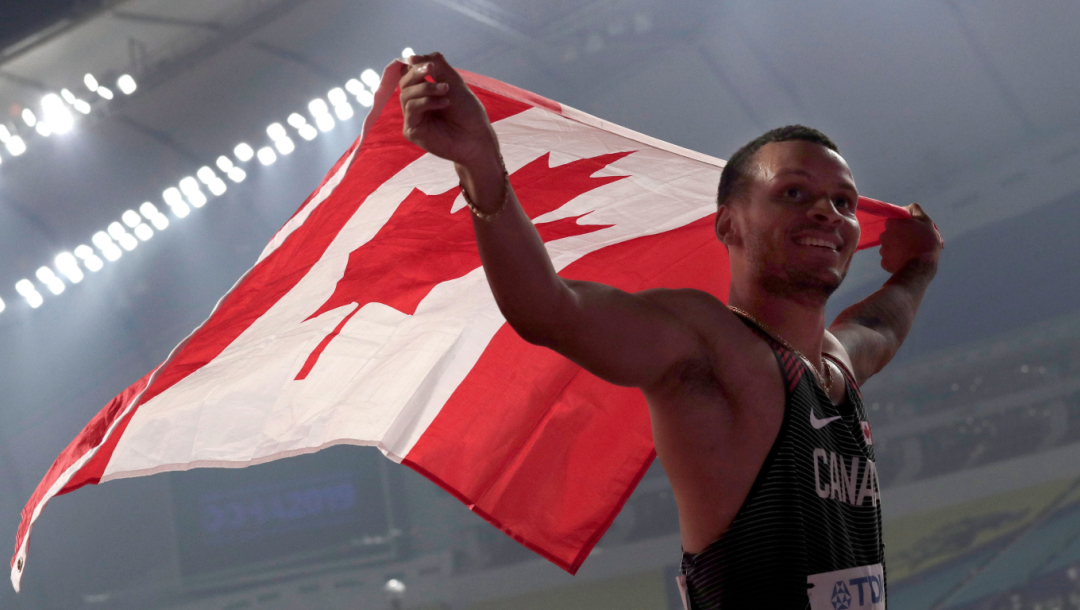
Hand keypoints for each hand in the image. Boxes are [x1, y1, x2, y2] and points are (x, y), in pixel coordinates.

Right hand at [399, 53, 500, 172]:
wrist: (476, 137)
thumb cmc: (468, 112)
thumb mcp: (453, 82)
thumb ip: (436, 66)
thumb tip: (412, 57)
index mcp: (424, 92)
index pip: (409, 73)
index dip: (414, 65)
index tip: (429, 63)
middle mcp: (416, 104)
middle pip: (404, 82)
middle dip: (418, 73)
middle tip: (432, 69)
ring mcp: (413, 118)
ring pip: (406, 94)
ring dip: (426, 88)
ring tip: (446, 90)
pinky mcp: (412, 130)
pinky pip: (411, 109)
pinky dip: (427, 102)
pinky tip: (444, 103)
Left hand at [878, 203, 942, 273]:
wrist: (922, 265)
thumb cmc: (926, 241)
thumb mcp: (926, 221)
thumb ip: (916, 211)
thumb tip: (909, 207)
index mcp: (891, 224)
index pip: (894, 222)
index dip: (903, 226)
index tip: (912, 231)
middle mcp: (883, 236)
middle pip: (890, 235)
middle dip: (899, 238)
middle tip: (912, 243)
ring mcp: (883, 250)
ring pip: (889, 248)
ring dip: (897, 249)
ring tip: (910, 253)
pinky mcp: (884, 263)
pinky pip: (889, 260)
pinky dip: (896, 260)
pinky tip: (905, 261)